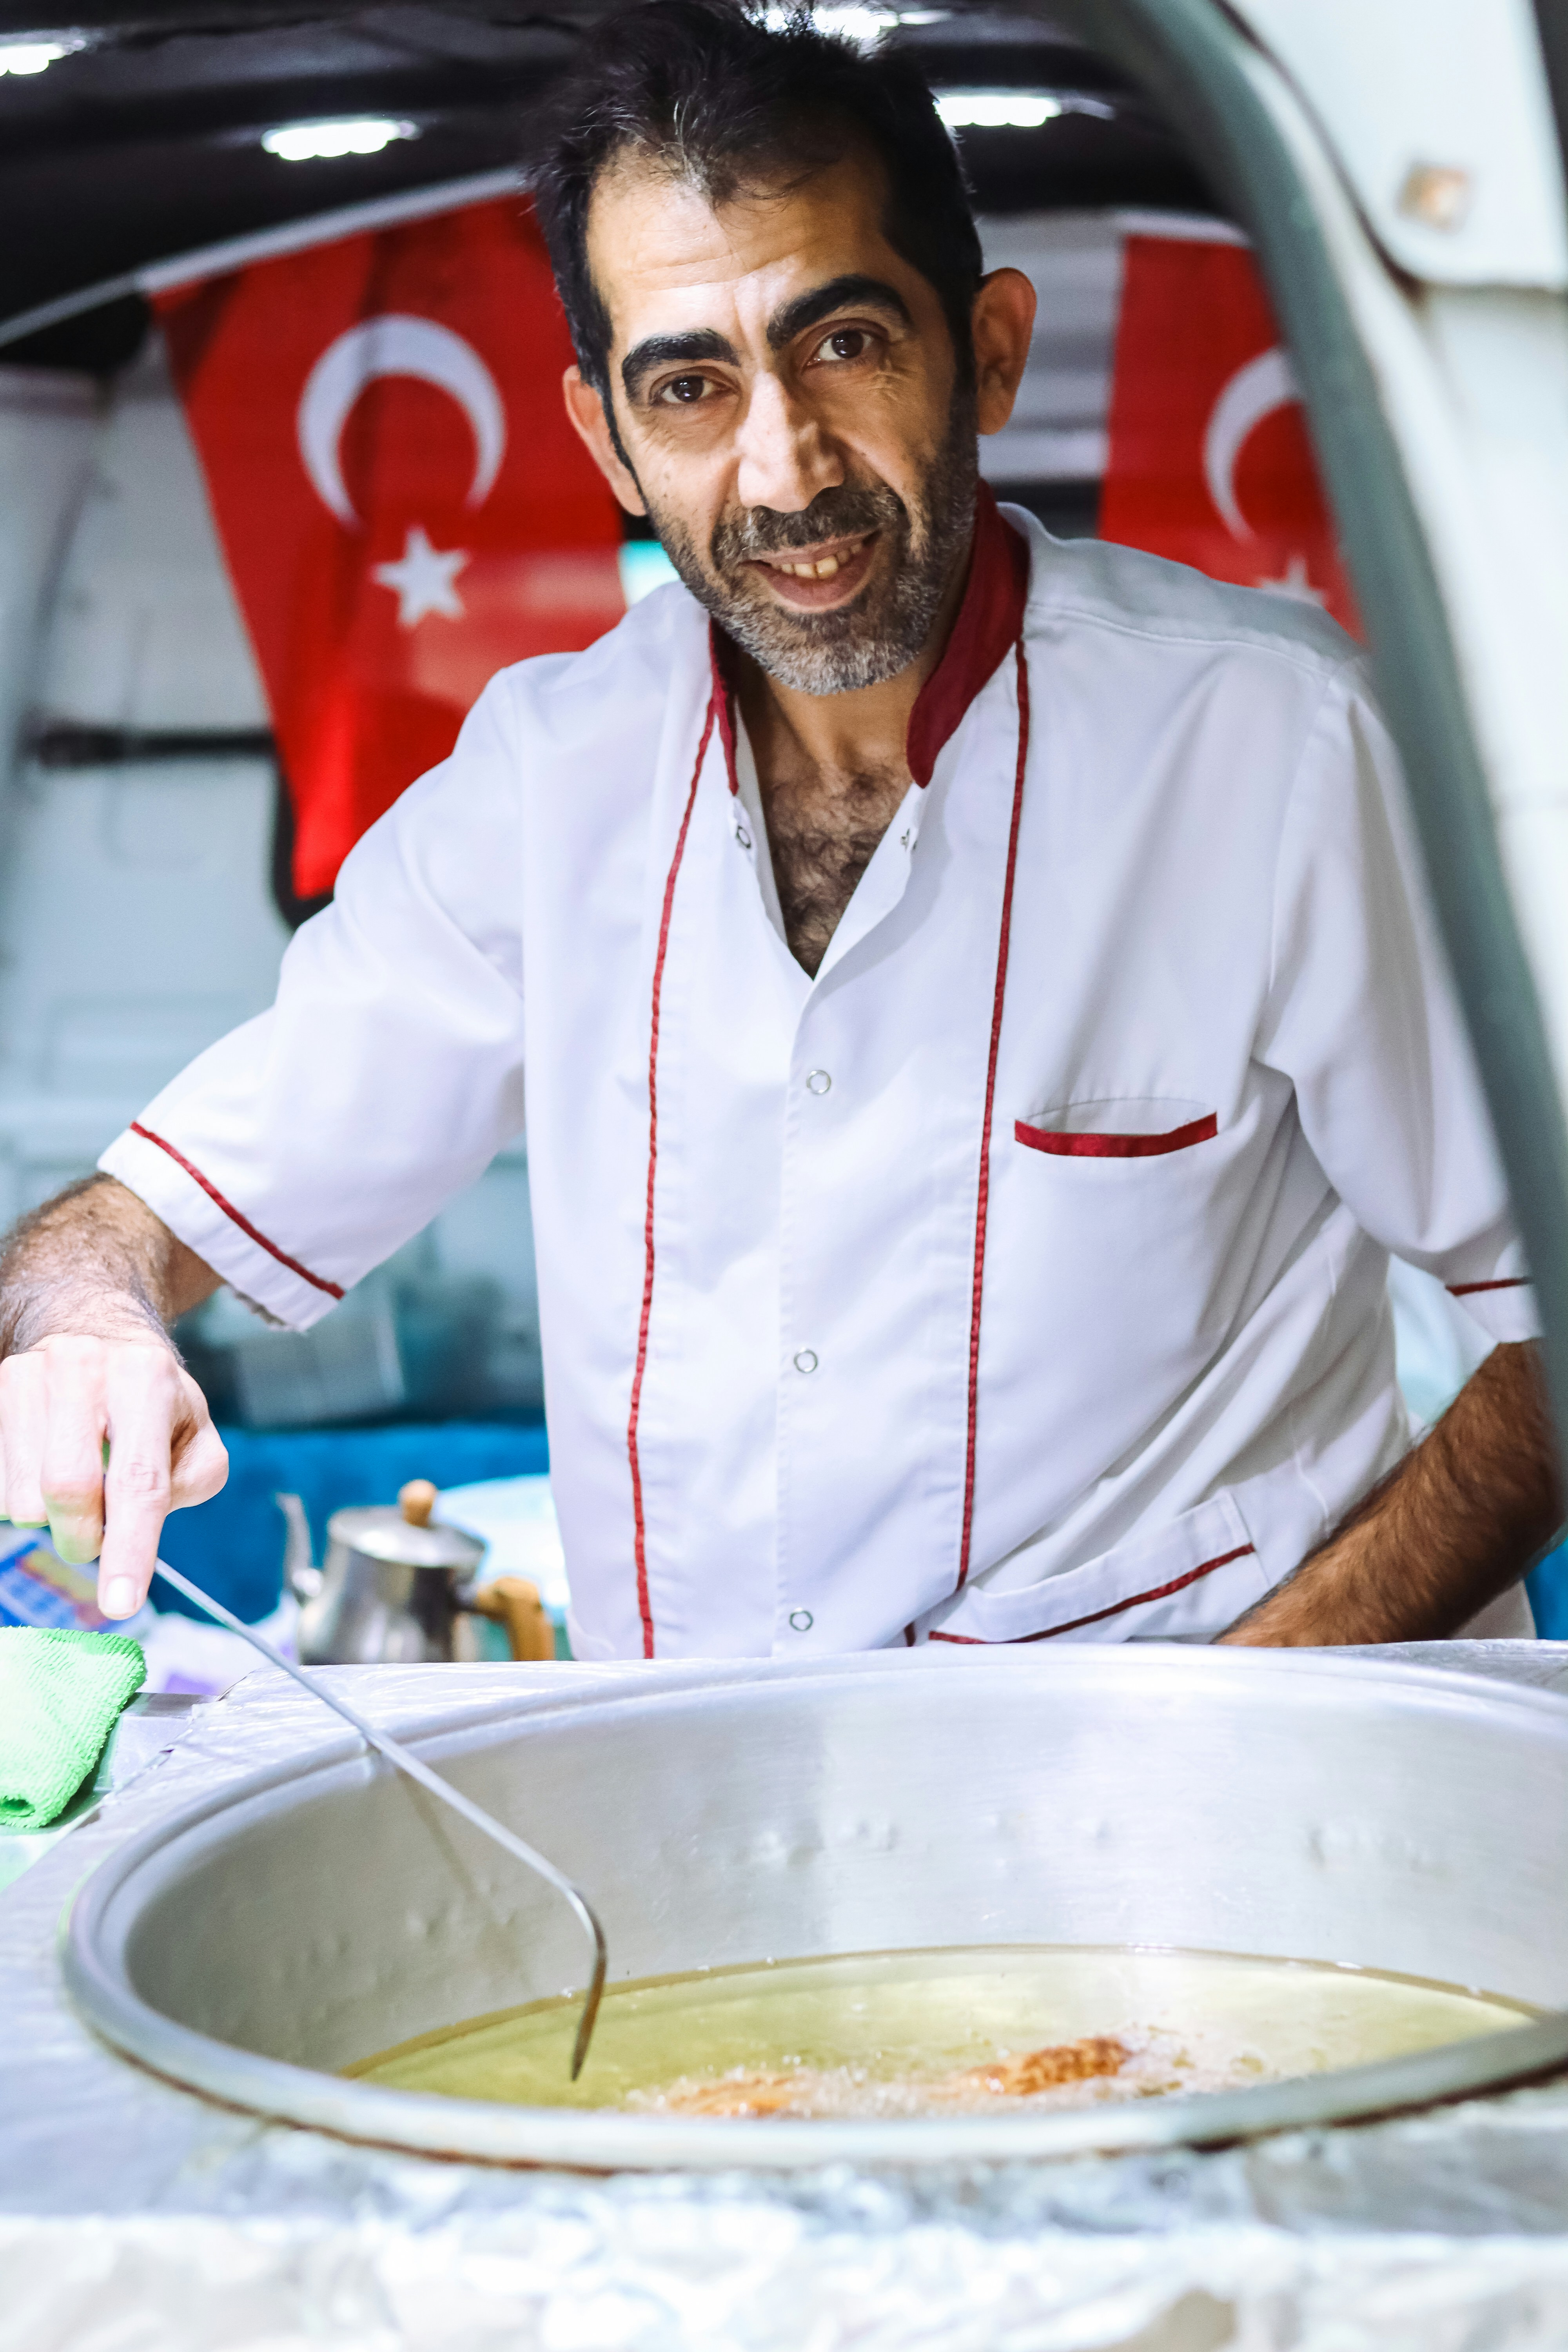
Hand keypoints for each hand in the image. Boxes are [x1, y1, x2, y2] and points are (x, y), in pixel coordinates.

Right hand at [0, 1333, 228, 1618]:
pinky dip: (25, 1495)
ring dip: (51, 1517)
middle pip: (68, 1490)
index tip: (120, 1604)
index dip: (129, 1549)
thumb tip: (142, 1525)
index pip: (137, 1481)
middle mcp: (84, 1368)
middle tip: (95, 1538)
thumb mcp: (197, 1431)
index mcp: (146, 1379)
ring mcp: (31, 1374)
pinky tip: (47, 1467)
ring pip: (24, 1495)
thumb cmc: (153, 1396)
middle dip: (82, 1537)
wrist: (93, 1328)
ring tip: (78, 1486)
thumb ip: (191, 1482)